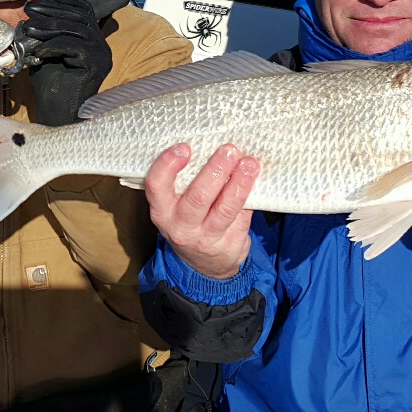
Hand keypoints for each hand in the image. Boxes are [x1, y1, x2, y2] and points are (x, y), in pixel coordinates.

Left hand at [21, 0, 125, 125]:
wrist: (57, 114)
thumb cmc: (51, 86)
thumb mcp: (46, 52)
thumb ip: (46, 34)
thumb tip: (32, 13)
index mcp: (93, 40)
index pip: (83, 11)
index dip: (64, 0)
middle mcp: (101, 46)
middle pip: (79, 17)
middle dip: (52, 11)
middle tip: (30, 9)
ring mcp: (101, 55)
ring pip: (76, 29)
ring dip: (49, 26)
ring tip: (28, 27)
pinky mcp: (96, 66)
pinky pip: (74, 47)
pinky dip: (54, 45)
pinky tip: (39, 50)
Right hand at [144, 143, 258, 279]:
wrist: (204, 265)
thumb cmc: (189, 222)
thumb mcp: (176, 207)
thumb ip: (186, 182)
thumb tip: (211, 146)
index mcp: (162, 211)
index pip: (156, 186)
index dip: (168, 165)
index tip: (185, 148)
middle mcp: (180, 227)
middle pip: (198, 197)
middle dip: (215, 170)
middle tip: (229, 150)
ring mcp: (206, 239)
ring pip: (225, 209)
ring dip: (239, 183)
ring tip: (249, 164)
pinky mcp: (230, 246)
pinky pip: (242, 217)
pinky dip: (250, 197)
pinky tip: (254, 181)